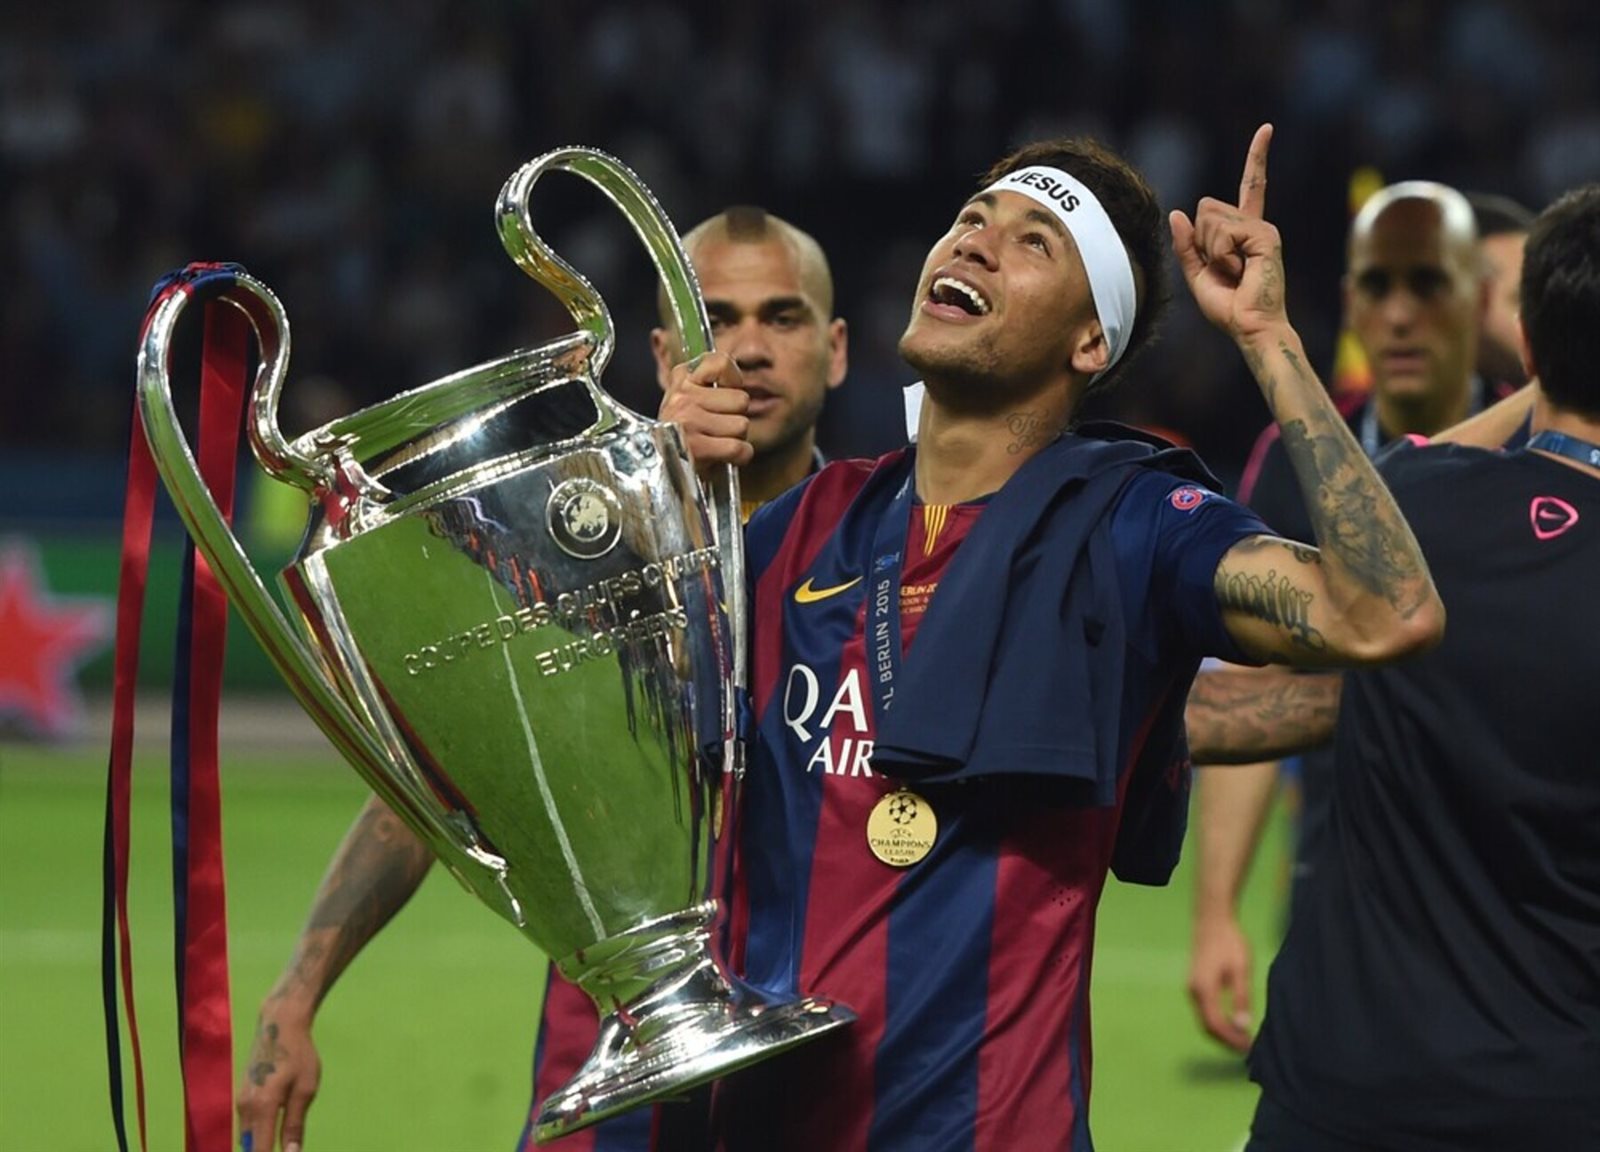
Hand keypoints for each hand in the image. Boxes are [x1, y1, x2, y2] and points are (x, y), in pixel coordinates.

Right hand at [237, 998, 319, 1151]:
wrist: (278, 1025)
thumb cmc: (299, 1055)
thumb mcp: (305, 1090)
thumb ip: (295, 1125)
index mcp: (262, 1108)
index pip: (260, 1150)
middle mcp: (245, 1108)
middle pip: (251, 1147)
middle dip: (265, 1150)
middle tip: (288, 1148)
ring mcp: (240, 1102)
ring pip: (248, 1136)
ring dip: (261, 1143)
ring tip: (281, 1138)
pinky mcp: (241, 1096)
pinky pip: (248, 1124)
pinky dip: (259, 1132)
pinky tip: (274, 1128)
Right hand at [658, 351, 753, 471]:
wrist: (662, 469)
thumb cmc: (684, 434)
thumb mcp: (691, 399)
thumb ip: (712, 381)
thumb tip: (739, 370)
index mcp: (681, 378)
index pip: (721, 362)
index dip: (733, 381)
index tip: (725, 395)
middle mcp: (682, 395)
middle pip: (741, 400)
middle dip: (736, 417)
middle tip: (718, 430)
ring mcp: (687, 420)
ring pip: (742, 425)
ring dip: (737, 438)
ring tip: (717, 443)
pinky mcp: (695, 446)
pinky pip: (738, 447)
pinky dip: (740, 456)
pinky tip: (725, 457)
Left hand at [1170, 124, 1285, 344]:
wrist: (1250, 327)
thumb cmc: (1228, 306)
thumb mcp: (1196, 273)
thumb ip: (1186, 244)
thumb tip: (1177, 213)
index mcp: (1244, 230)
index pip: (1251, 186)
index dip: (1257, 157)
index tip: (1267, 128)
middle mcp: (1257, 223)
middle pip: (1206, 207)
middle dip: (1200, 240)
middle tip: (1223, 268)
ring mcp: (1263, 228)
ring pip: (1210, 219)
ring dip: (1210, 249)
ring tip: (1233, 271)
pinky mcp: (1266, 236)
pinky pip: (1223, 233)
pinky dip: (1220, 254)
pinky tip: (1239, 269)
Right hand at [1187, 913, 1255, 1053]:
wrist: (1212, 920)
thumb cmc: (1230, 942)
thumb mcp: (1241, 969)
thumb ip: (1241, 998)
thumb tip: (1243, 1026)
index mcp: (1204, 989)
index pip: (1216, 1024)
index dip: (1232, 1039)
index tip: (1249, 1048)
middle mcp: (1193, 991)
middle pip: (1207, 1026)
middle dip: (1226, 1040)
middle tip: (1248, 1047)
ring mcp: (1192, 988)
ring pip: (1204, 1020)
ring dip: (1222, 1032)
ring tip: (1243, 1038)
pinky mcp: (1195, 985)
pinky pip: (1204, 1011)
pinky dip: (1217, 1022)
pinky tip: (1233, 1022)